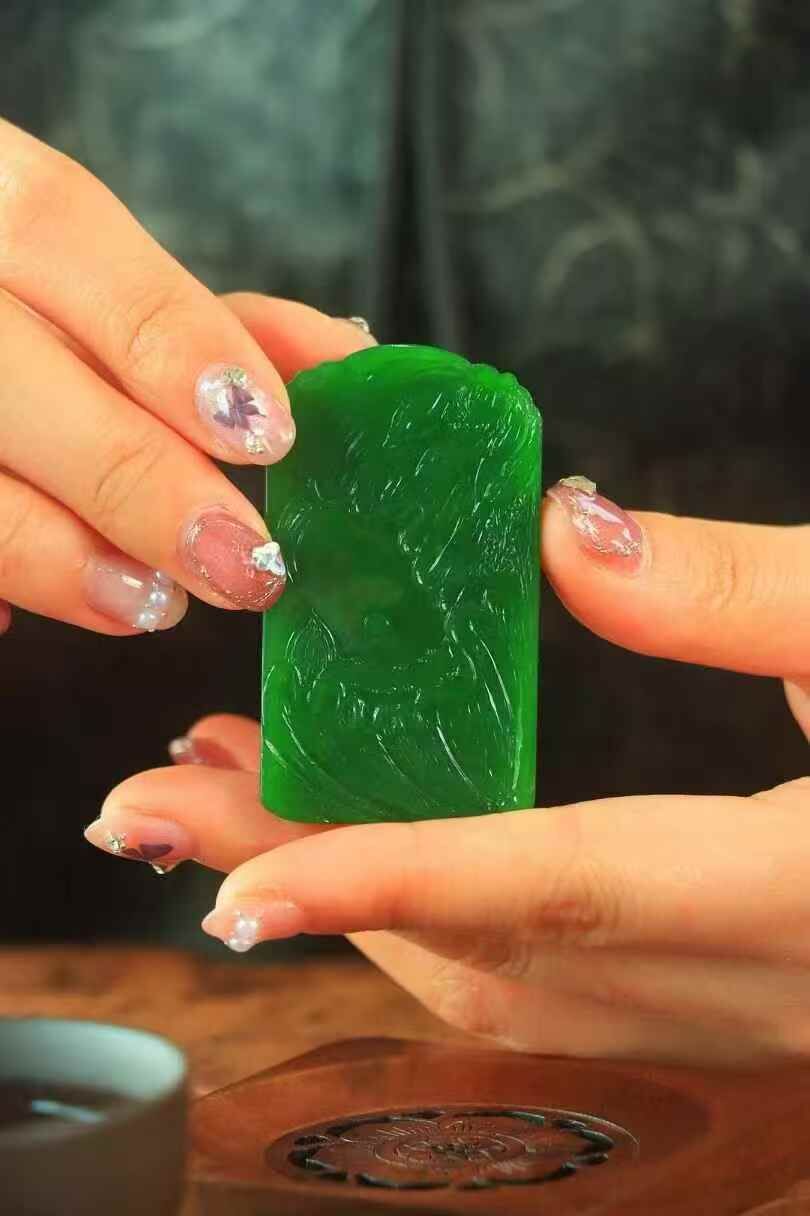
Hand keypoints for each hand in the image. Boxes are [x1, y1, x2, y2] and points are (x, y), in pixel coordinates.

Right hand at [0, 118, 372, 634]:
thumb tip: (351, 367)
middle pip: (7, 369)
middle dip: (132, 474)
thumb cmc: (35, 306)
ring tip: (153, 603)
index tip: (268, 434)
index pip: (65, 232)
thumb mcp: (115, 290)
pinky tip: (38, 613)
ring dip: (53, 551)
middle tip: (241, 560)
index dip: (169, 337)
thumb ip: (218, 321)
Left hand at [93, 484, 808, 1065]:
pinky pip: (535, 975)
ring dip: (353, 892)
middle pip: (481, 948)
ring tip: (236, 790)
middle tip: (168, 793)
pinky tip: (373, 830)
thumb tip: (568, 534)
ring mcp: (726, 1012)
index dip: (389, 879)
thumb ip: (747, 592)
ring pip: (492, 981)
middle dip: (311, 875)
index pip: (555, 889)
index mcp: (795, 896)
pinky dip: (426, 908)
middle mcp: (745, 988)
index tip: (236, 878)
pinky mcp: (715, 995)